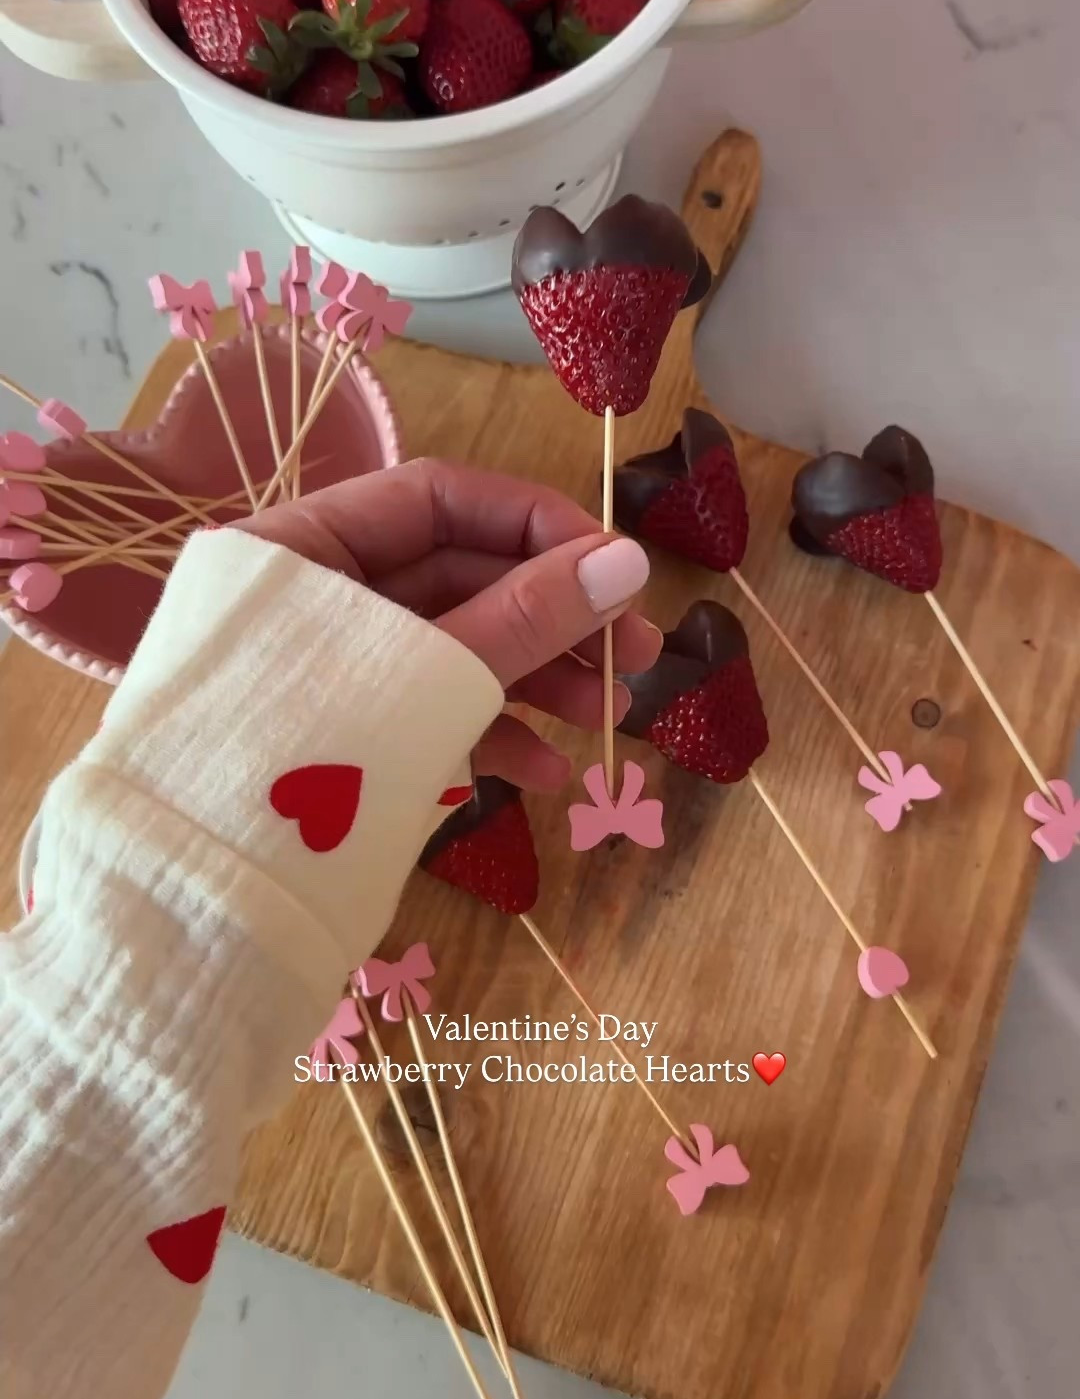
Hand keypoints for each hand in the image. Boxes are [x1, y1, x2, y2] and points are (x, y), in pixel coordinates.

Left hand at [239, 458, 661, 790]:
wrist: (202, 900)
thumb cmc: (304, 761)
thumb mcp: (427, 677)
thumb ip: (525, 619)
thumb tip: (630, 561)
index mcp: (304, 547)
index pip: (439, 498)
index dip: (538, 525)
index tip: (619, 569)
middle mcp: (313, 597)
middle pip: (456, 576)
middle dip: (552, 617)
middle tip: (637, 654)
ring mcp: (327, 672)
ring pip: (450, 649)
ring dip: (535, 679)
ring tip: (604, 715)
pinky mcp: (339, 739)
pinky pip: (421, 714)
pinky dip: (485, 736)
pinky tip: (547, 775)